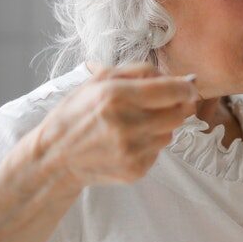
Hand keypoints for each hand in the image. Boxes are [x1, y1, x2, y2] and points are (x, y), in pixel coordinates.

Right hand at [31, 63, 197, 189]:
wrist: (55, 157)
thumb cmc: (77, 113)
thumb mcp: (99, 81)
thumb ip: (139, 71)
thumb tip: (177, 78)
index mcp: (116, 96)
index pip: (173, 91)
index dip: (186, 88)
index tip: (188, 87)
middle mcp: (126, 125)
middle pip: (179, 113)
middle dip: (177, 105)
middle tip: (164, 103)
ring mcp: (132, 150)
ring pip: (171, 133)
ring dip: (162, 125)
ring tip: (137, 123)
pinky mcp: (135, 169)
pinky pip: (158, 151)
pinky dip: (150, 144)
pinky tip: (129, 141)